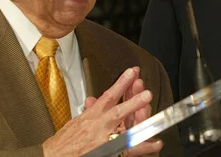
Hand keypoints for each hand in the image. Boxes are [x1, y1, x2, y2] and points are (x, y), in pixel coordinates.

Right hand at [42, 67, 160, 156]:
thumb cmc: (63, 142)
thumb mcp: (76, 121)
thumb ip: (89, 111)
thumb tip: (94, 100)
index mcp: (92, 117)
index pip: (108, 96)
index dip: (121, 83)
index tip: (132, 72)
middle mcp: (98, 128)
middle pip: (118, 112)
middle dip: (133, 102)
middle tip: (146, 93)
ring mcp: (103, 142)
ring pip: (125, 132)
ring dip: (141, 126)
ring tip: (157, 122)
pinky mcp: (107, 154)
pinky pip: (128, 151)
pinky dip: (143, 148)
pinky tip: (155, 143)